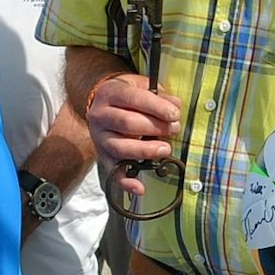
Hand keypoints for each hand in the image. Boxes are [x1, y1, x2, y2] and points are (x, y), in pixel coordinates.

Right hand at [84, 75, 180, 196]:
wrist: (101, 104)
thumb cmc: (127, 96)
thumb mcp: (141, 86)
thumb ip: (159, 95)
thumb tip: (175, 106)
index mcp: (110, 93)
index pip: (133, 99)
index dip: (156, 107)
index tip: (174, 114)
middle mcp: (100, 116)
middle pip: (126, 124)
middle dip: (154, 127)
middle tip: (174, 129)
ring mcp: (99, 138)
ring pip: (119, 148)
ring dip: (145, 151)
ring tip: (165, 150)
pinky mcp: (102, 156)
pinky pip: (112, 172)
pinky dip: (126, 182)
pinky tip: (140, 188)